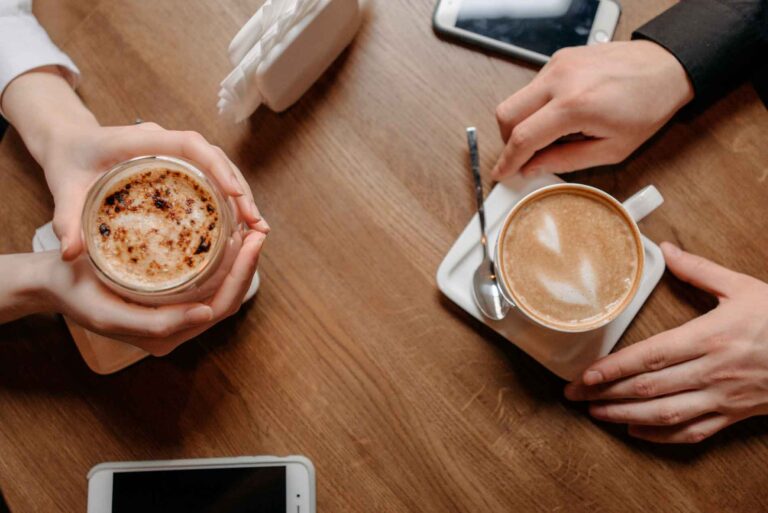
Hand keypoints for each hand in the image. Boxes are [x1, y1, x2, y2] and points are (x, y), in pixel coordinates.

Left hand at [0, 67, 268, 260]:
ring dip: (239, 193)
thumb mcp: (63, 190)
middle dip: (238, 187)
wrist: (68, 143)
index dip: (216, 166)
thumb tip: (71, 256)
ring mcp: (174, 151)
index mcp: (142, 140)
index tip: (234, 194)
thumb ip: (67, 220)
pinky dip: (228, 196)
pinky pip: (210, 175)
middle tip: (254, 222)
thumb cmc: (68, 162)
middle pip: (214, 156)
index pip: (191, 144)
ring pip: (218, 165)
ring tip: (255, 226)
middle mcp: (164, 141)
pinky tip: (238, 223)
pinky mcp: (179, 164)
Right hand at [37, 230, 265, 355]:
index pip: (221, 306)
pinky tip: (228, 235)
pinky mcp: (171, 298)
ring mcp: (176, 314)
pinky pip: (206, 282)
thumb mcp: (109, 312)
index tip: (252, 240)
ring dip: (239, 261)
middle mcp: (177, 328)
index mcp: (166, 336)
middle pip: (228, 298)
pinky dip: (222, 260)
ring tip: (250, 229)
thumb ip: (155, 323)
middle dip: (248, 264)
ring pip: (221, 289)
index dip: (242, 274)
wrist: (52, 282)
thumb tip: (206, 314)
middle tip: (258, 229)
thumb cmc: (75, 292)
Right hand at [492, 41, 693, 178]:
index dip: (508, 160)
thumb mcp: (612, 149)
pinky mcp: (560, 58)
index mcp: (575, 106)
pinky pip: (532, 87)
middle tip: (523, 156)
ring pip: (516, 99)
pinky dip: (536, 106)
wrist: (666, 67)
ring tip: (550, 134)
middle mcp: (561, 80)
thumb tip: (534, 168)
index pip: (523, 137)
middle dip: (508, 140)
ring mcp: (558, 65)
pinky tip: (559, 115)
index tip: (501, 172)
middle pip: (507, 114)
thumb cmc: (647, 106)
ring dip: (523, 122)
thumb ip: (566, 161)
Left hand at [565, 242, 767, 443]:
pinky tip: (635, 430)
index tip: (586, 374)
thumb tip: (665, 248)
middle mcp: (712, 372)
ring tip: (595, 413)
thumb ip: (699, 270)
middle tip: (574, 394)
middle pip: (649, 388)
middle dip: (606, 393)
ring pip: (665, 414)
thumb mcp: (742, 287)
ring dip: (625, 416)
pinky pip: (693, 433)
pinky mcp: (734, 416)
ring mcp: (723, 398)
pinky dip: (661, 435)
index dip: (614, 368)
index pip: (651, 356)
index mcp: (709, 338)